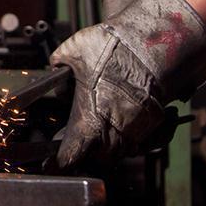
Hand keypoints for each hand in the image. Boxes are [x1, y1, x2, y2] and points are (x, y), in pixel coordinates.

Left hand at [49, 0, 205, 166]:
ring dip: (109, 146)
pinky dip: (129, 136)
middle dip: (88, 154)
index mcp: (91, 122)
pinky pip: (139, 139)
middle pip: (99, 159)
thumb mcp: (72, 52)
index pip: (72, 155)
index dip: (60, 161)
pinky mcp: (153, 121)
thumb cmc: (113, 48)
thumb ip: (59, 66)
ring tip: (99, 131)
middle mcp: (114, 132)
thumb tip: (56, 74)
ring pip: (120, 151)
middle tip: (78, 142)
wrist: (154, 42)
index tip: (51, 163)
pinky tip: (121, 121)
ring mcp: (137, 128)